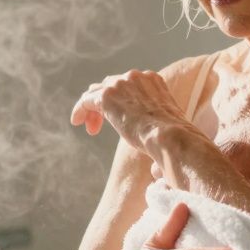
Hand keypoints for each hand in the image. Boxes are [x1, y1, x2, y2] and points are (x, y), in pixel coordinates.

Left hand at [70, 69, 187, 153]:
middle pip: (110, 85)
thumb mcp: (167, 130)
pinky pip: (86, 100)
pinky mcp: (106, 96)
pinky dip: (80, 109)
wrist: (170, 137)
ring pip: (96, 92)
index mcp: (153, 81)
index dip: (119, 102)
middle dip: (104, 105)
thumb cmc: (172, 142)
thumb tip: (157, 172)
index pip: (127, 84)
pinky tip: (76, 122)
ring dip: (92, 110)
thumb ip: (158, 136)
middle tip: (99, 127)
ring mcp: (120, 84)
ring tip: (91, 129)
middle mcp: (136, 77)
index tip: (118, 121)